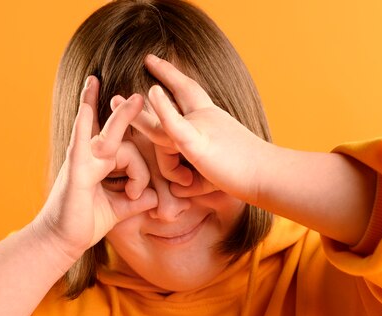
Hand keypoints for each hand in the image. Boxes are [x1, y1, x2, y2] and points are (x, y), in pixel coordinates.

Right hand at [33, 76, 157, 260]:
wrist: (61, 241)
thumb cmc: (85, 223)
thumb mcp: (119, 209)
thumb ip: (137, 201)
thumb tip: (155, 197)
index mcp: (101, 165)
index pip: (128, 153)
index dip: (140, 175)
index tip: (138, 195)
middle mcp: (91, 158)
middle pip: (115, 133)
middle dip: (125, 113)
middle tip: (139, 95)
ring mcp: (82, 160)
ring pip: (110, 138)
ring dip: (122, 117)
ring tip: (137, 99)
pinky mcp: (75, 169)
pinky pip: (80, 141)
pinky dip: (83, 123)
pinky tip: (86, 104)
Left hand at [128, 54, 272, 204]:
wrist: (266, 177)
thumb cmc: (242, 176)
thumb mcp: (210, 176)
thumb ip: (190, 181)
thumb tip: (176, 191)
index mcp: (210, 121)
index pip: (190, 93)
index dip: (174, 78)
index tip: (159, 65)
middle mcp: (206, 118)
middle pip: (182, 91)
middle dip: (165, 74)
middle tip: (148, 59)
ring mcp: (201, 128)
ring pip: (164, 122)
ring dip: (140, 108)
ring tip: (115, 100)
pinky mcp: (198, 144)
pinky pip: (176, 125)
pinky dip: (164, 108)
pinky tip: (153, 92)